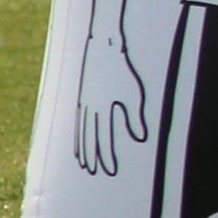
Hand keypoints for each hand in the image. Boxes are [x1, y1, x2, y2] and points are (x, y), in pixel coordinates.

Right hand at [74, 33, 147, 176]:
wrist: (103, 46)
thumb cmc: (123, 70)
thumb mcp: (133, 92)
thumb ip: (134, 117)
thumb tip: (139, 138)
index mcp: (102, 108)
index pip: (104, 138)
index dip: (107, 155)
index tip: (109, 170)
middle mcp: (90, 109)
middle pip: (92, 138)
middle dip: (94, 156)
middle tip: (95, 171)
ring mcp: (83, 103)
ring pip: (83, 131)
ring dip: (84, 149)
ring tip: (85, 163)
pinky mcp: (82, 96)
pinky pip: (79, 121)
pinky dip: (78, 135)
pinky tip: (79, 142)